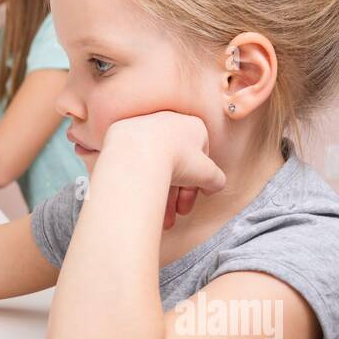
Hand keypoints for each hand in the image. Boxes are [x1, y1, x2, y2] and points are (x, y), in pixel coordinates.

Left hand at [102, 112, 225, 230]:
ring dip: (161, 193)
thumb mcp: (207, 173)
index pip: (199, 160)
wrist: (137, 153)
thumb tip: (214, 185)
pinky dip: (141, 179)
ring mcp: (144, 127)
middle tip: (175, 214)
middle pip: (177, 164)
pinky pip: (136, 160)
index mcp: (193, 126)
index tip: (189, 204)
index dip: (196, 185)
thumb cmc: (178, 159)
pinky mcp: (123, 135)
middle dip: (178, 195)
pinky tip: (142, 198)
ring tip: (159, 216)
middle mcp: (168, 122)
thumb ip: (216, 179)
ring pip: (156, 164)